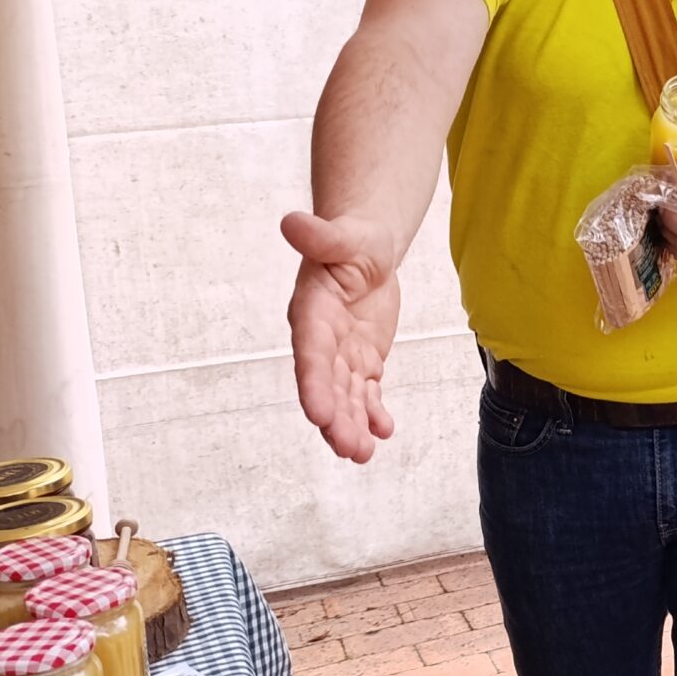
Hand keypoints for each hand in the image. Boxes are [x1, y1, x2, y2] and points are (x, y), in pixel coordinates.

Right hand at [283, 211, 402, 463]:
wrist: (367, 248)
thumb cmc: (352, 239)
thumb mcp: (344, 235)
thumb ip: (321, 235)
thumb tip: (291, 222)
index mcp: (312, 312)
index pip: (311, 354)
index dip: (314, 384)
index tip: (320, 414)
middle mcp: (322, 340)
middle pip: (327, 385)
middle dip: (337, 419)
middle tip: (350, 449)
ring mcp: (342, 353)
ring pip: (347, 395)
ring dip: (354, 425)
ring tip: (364, 453)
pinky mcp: (363, 359)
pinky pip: (367, 391)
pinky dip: (375, 411)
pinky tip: (384, 430)